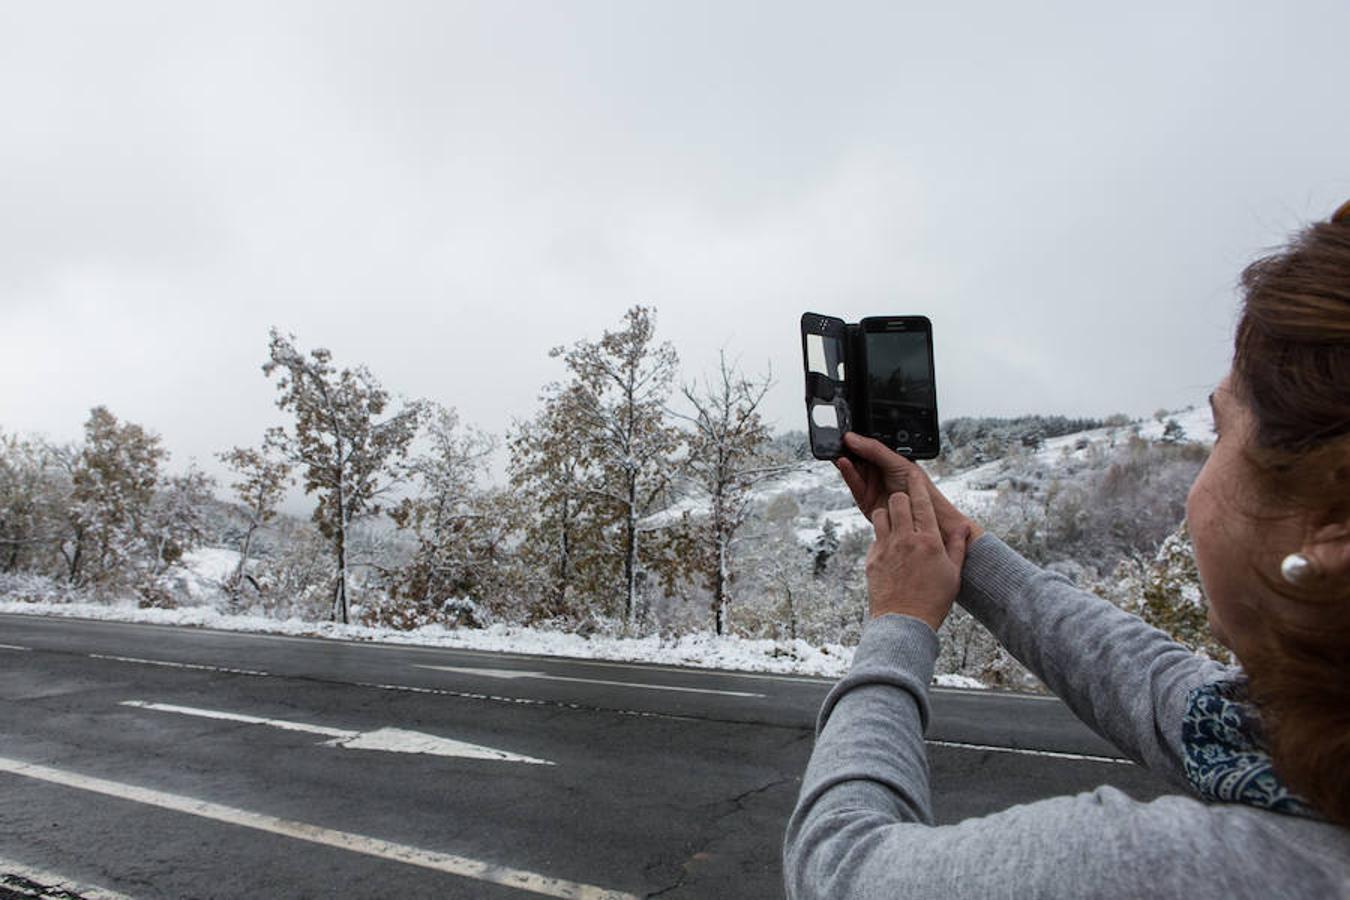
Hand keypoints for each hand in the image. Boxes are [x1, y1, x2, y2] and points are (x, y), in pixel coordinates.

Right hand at [834, 432, 984, 543]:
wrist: (926, 515)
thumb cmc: (919, 487)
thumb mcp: (897, 461)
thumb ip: (874, 450)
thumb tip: (853, 438)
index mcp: (885, 459)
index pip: (865, 446)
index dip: (854, 440)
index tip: (844, 433)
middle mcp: (876, 471)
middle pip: (855, 457)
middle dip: (845, 449)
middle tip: (835, 441)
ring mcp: (869, 485)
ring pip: (851, 470)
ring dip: (844, 460)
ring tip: (838, 451)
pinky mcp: (864, 500)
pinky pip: (852, 484)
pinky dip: (847, 473)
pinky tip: (843, 463)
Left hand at [865, 476, 972, 630]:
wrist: (905, 622)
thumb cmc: (934, 600)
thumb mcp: (953, 573)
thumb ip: (957, 545)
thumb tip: (963, 525)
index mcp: (928, 540)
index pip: (922, 502)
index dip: (918, 485)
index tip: (915, 475)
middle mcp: (904, 540)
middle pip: (897, 501)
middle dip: (901, 498)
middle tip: (906, 506)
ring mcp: (885, 548)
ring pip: (880, 515)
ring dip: (887, 515)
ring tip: (895, 526)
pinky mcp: (871, 560)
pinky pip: (874, 538)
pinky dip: (881, 539)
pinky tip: (890, 552)